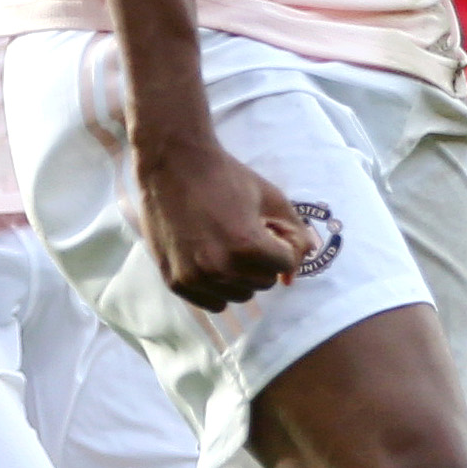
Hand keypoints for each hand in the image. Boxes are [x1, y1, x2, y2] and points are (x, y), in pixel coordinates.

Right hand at [132, 133, 313, 309]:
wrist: (171, 164)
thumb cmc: (225, 177)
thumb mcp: (271, 198)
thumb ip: (295, 234)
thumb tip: (295, 274)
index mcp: (246, 246)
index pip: (284, 265)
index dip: (281, 245)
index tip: (268, 229)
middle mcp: (219, 268)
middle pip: (263, 283)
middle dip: (263, 261)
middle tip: (247, 235)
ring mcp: (195, 277)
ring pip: (240, 296)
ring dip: (242, 276)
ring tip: (228, 246)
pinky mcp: (176, 282)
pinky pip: (214, 303)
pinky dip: (219, 288)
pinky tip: (212, 261)